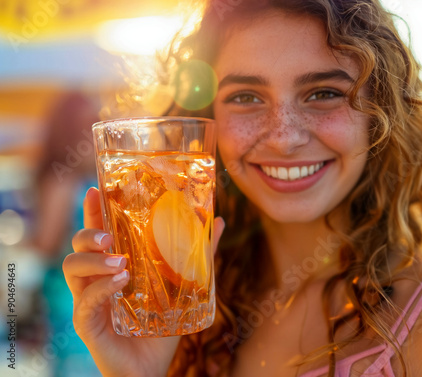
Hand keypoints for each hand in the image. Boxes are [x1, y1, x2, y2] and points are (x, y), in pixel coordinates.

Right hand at [63, 187, 224, 376]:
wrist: (152, 367)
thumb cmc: (162, 325)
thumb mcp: (184, 283)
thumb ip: (199, 253)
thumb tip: (217, 221)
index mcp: (113, 267)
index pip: (98, 233)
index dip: (93, 210)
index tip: (96, 189)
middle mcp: (96, 280)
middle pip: (78, 246)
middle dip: (89, 232)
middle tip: (110, 234)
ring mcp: (88, 300)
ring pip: (72, 267)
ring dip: (94, 259)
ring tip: (121, 261)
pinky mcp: (87, 323)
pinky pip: (85, 299)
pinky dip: (103, 287)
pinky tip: (123, 281)